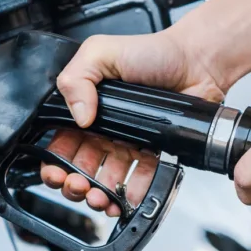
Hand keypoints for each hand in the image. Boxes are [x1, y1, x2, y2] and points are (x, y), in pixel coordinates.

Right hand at [43, 29, 228, 214]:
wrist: (196, 61)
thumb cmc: (152, 52)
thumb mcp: (100, 51)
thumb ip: (76, 78)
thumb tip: (78, 116)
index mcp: (86, 107)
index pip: (61, 142)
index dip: (53, 162)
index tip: (55, 172)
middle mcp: (105, 128)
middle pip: (80, 167)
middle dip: (74, 184)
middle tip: (78, 186)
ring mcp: (128, 142)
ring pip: (107, 179)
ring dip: (99, 195)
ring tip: (100, 197)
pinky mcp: (154, 152)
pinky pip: (140, 179)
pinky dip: (132, 194)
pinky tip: (126, 198)